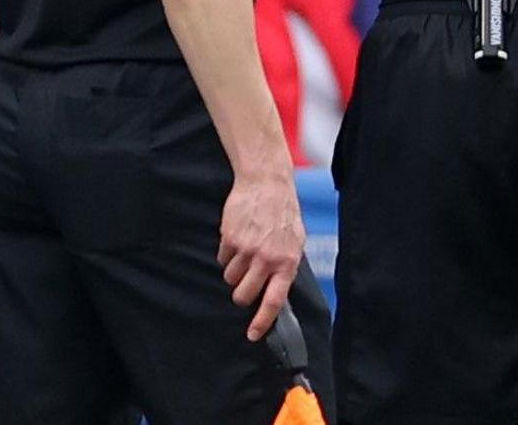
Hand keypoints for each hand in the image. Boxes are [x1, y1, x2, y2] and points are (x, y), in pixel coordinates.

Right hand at [217, 170, 304, 340]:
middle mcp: (267, 258)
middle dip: (241, 295)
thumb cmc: (283, 212)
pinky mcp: (230, 239)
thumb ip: (286, 266)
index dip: (262, 321)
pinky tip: (238, 239)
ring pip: (230, 279)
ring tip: (244, 253)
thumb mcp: (295, 240)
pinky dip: (227, 255)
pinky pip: (222, 260)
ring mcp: (247, 249)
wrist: (266, 183)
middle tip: (244, 285)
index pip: (274, 301)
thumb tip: (277, 290)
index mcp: (287, 262)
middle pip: (244, 295)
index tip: (253, 334)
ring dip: (234, 272)